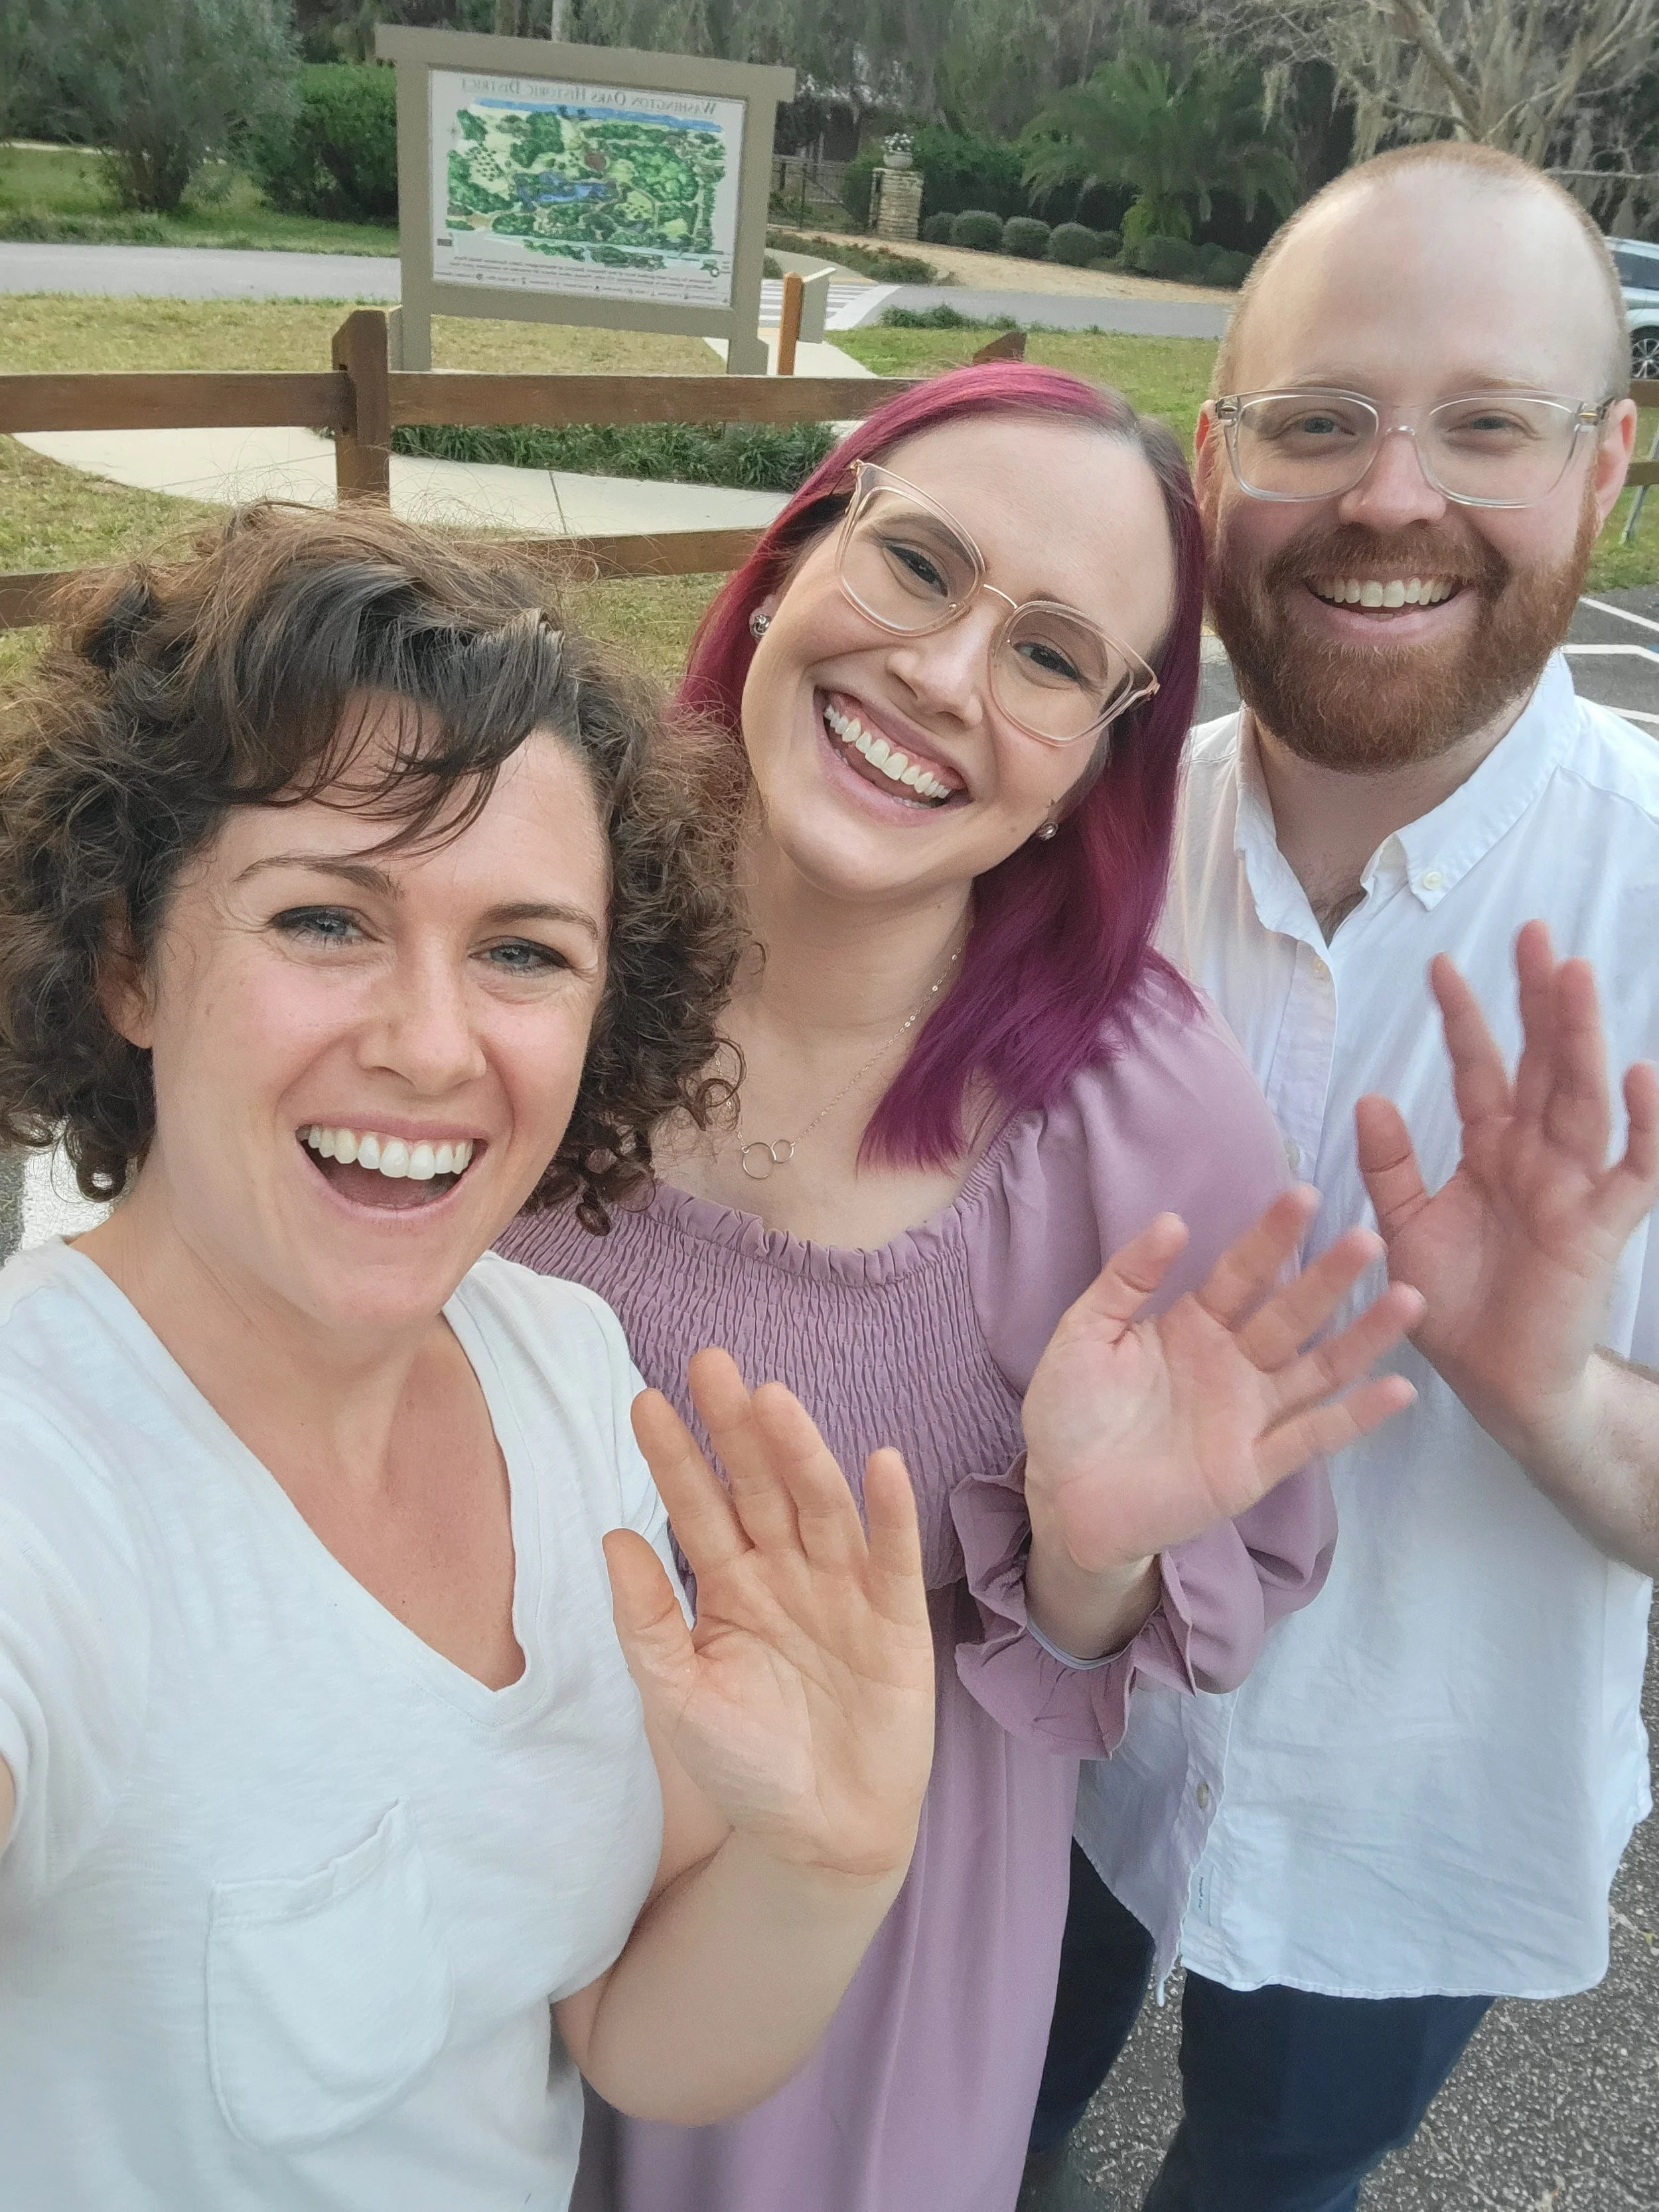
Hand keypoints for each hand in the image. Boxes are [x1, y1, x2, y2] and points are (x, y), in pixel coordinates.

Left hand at [602, 1350, 934, 1883]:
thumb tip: (611, 1537)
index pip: (698, 1507)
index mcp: (729, 1585)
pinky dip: (889, 1512)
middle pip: (760, 1486)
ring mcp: (843, 1589)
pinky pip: (892, 1557)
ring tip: (776, 1402)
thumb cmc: (744, 1762)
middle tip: (711, 1362)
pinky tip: (879, 1464)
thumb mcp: (677, 1696)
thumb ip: (645, 1621)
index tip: (645, 1401)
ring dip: (802, 1453)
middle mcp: (786, 1571)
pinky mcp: (896, 1619)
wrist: (820, 1835)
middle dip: (735, 1428)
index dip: (674, 1457)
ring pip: (820, 1507)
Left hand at [1022, 1190, 1422, 1574]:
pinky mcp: (1256, 1465)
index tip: (1303, 1195)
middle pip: (1291, 1313)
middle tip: (1369, 1236)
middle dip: (1329, 1277)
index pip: (1241, 1272)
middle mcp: (1233, 1363)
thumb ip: (1126, 1280)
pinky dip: (1357, 1415)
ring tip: (1408, 1298)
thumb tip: (1172, 1219)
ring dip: (1363, 1336)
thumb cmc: (1069, 1412)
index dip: (1271, 1237)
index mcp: (1194, 1325)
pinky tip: (1398, 1389)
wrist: (1062, 1500)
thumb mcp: (1085, 1332)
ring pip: (1318, 1368)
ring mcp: (1250, 1414)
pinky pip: (1314, 1436)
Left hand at [1355, 922, 1658, 1464]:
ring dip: (1582, 1037)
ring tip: (1577, 975)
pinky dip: (1643, 1124)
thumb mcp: (1403, 1229)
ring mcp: (1573, 1186)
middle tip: (1533, 933)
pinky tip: (1642, 1075)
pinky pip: (1633, 1169)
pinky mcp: (1601, 1228)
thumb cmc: (1453, 1302)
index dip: (1464, 1019)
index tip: (1439, 964)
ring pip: (1583, 1097)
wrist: (1494, 1381)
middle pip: (1539, 1063)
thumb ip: (1390, 1166)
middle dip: (1537, 1000)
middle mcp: (1536, 1156)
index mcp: (1489, 1150)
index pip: (1478, 1070)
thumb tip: (1370, 1098)